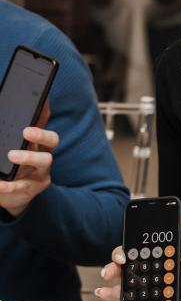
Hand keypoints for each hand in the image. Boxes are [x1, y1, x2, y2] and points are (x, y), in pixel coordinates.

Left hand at [0, 102, 58, 217]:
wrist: (11, 195)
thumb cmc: (12, 166)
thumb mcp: (12, 148)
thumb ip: (10, 134)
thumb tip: (9, 118)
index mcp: (37, 143)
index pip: (44, 123)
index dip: (46, 115)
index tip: (41, 105)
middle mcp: (43, 154)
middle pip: (52, 140)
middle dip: (42, 134)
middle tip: (26, 131)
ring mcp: (41, 172)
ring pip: (44, 161)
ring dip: (28, 157)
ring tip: (11, 155)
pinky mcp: (33, 188)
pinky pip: (22, 185)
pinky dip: (9, 185)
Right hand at [96, 245, 180, 300]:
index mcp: (157, 262)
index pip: (137, 253)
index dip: (126, 251)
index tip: (123, 256)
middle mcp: (147, 276)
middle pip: (124, 269)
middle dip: (113, 269)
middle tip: (110, 271)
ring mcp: (144, 292)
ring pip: (122, 289)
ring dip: (110, 291)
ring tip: (103, 292)